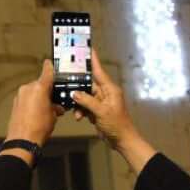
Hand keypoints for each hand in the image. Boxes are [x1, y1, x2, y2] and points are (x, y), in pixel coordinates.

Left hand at [0, 60, 63, 165]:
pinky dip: (32, 102)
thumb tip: (56, 107)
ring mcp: (20, 95)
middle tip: (55, 101)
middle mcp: (28, 88)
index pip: (47, 71)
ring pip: (34, 91)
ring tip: (46, 110)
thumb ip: (55, 106)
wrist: (22, 140)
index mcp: (39, 88)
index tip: (51, 62)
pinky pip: (27, 98)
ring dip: (40, 98)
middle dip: (48, 91)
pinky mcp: (15, 102)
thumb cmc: (39, 128)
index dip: (51, 67)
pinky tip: (37, 113)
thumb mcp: (53, 115)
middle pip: (41, 84)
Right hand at [72, 49, 155, 172]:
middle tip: (66, 84)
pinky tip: (79, 117)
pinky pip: (85, 105)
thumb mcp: (101, 112)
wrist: (122, 140)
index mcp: (110, 89)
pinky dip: (81, 110)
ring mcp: (101, 102)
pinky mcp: (97, 110)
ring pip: (84, 96)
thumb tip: (74, 93)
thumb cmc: (117, 125)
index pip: (99, 71)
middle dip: (78, 88)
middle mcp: (106, 93)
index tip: (87, 48)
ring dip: (78, 103)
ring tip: (76, 112)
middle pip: (88, 84)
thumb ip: (86, 101)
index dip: (92, 60)